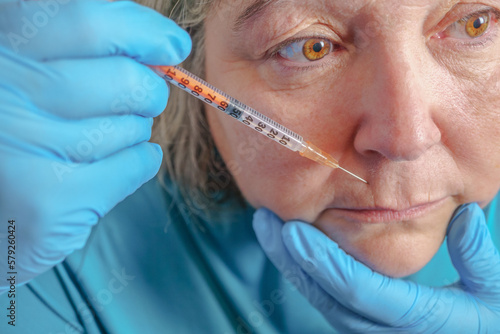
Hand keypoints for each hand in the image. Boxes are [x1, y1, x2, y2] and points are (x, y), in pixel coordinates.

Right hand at [0, 0, 190, 293]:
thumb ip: (81, 50)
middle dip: (150, 91)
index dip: (141, 30)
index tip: (172, 45)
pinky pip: (132, 166)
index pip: (84, 17)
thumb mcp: (34, 77)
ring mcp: (17, 143)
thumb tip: (163, 44)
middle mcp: (1, 88)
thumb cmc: (21, 138)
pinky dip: (140, 164)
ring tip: (108, 140)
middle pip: (123, 77)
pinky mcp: (42, 199)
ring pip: (130, 126)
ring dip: (135, 132)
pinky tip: (123, 166)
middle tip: (147, 100)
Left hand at [253, 203, 499, 332]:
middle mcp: (387, 331)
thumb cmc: (486, 321)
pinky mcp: (365, 324)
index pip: (359, 291)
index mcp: (419, 321)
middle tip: (264, 222)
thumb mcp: (494, 293)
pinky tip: (292, 249)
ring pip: (322, 301)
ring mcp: (372, 330)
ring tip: (268, 230)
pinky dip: (307, 275)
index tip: (293, 232)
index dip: (323, 262)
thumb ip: (479, 258)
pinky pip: (329, 302)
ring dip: (292, 266)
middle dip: (292, 260)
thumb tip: (463, 215)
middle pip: (328, 297)